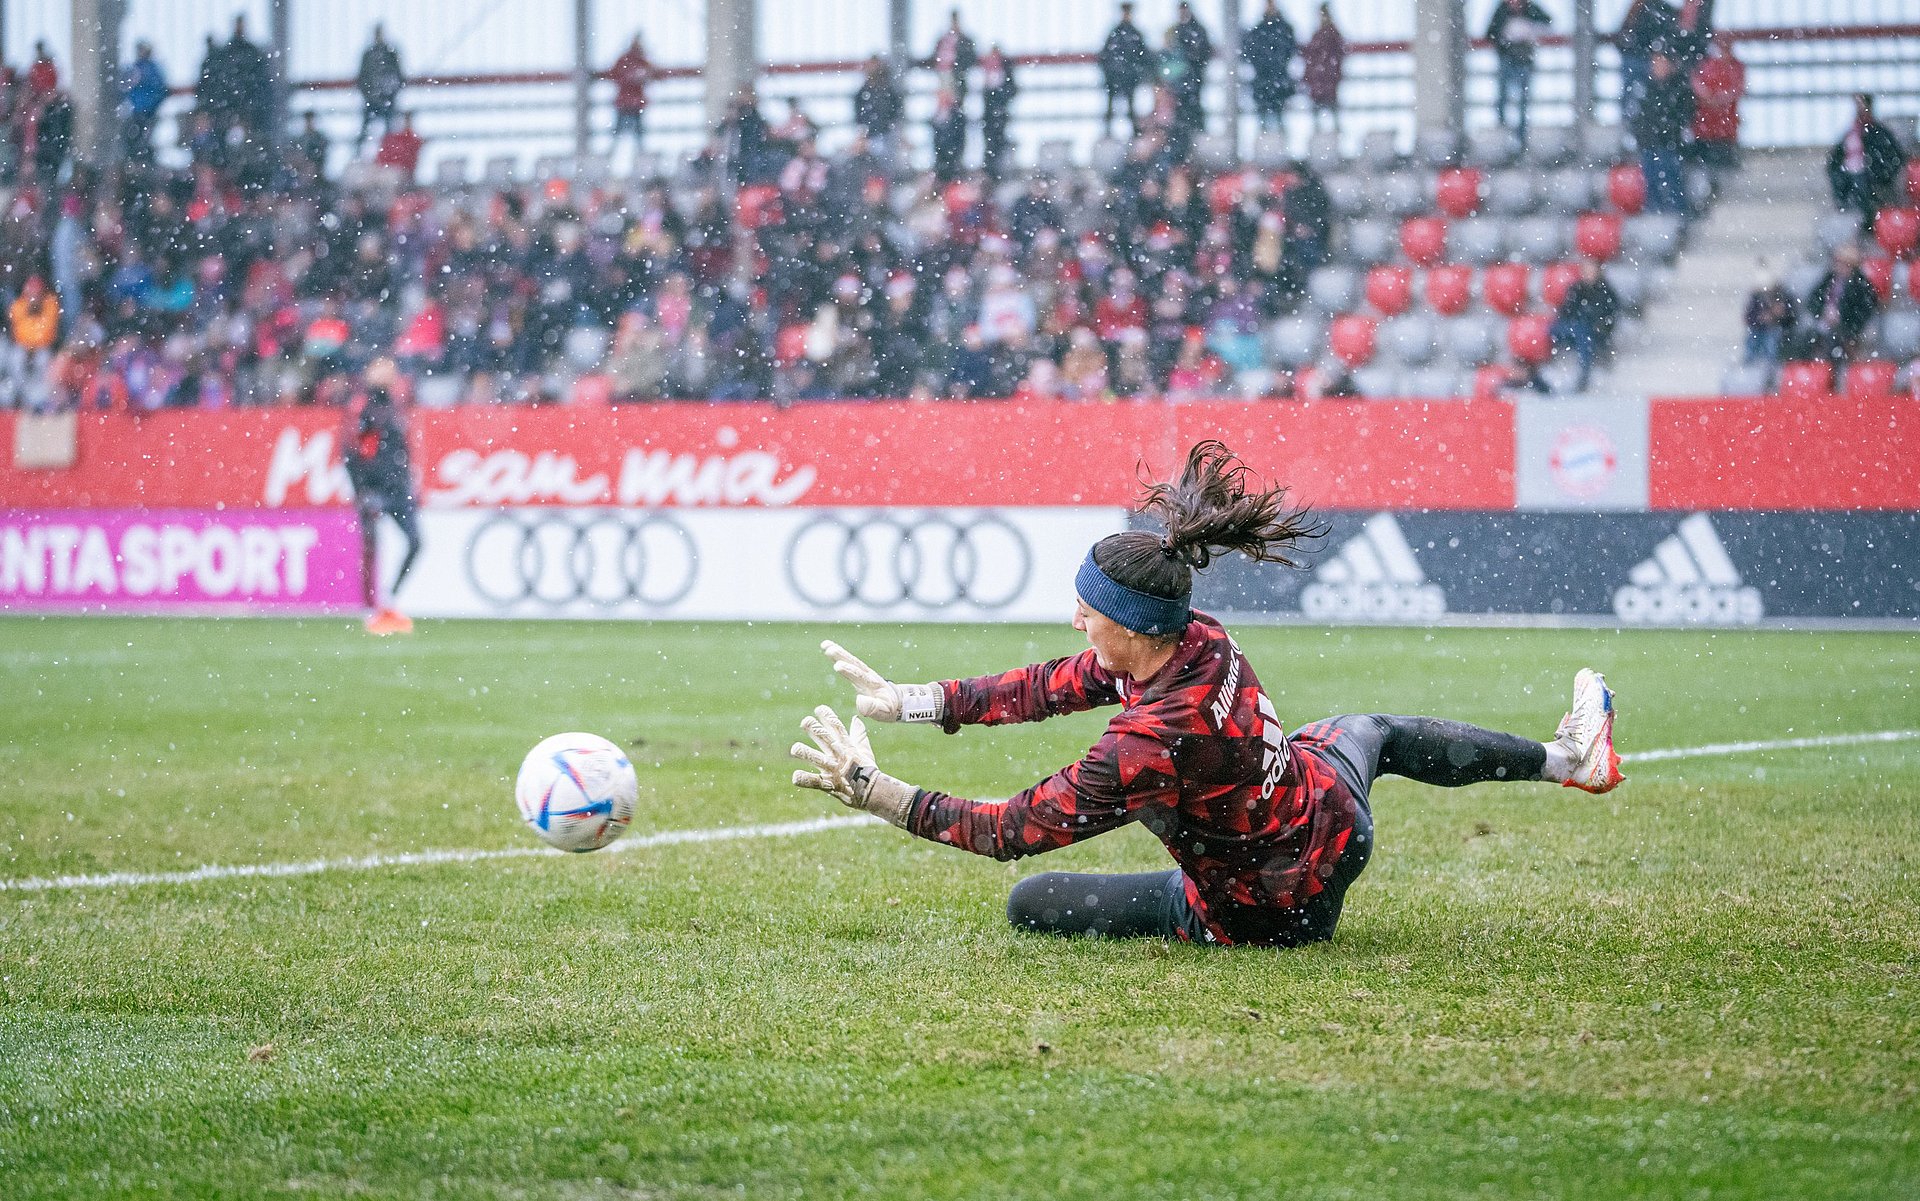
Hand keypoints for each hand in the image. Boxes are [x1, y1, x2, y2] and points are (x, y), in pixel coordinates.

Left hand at [790, 704, 916, 826]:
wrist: (874, 791)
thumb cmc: (868, 770)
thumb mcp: (864, 750)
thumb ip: (858, 734)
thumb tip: (856, 718)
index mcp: (847, 747)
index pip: (837, 728)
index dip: (828, 717)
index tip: (818, 709)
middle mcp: (839, 756)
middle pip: (826, 740)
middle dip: (815, 730)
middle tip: (805, 721)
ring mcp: (834, 770)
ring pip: (818, 759)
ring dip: (807, 753)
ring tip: (795, 748)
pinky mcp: (829, 784)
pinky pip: (815, 782)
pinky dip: (805, 779)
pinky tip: (795, 777)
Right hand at [821, 640, 943, 723]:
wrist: (895, 701)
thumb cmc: (888, 708)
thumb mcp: (884, 711)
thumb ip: (872, 708)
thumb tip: (859, 700)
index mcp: (873, 685)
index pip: (860, 676)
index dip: (850, 671)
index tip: (838, 666)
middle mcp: (867, 675)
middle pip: (854, 664)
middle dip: (842, 657)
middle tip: (830, 650)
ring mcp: (863, 672)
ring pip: (850, 660)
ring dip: (838, 652)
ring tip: (825, 645)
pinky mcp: (858, 672)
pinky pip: (848, 661)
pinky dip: (838, 654)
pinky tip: (827, 647)